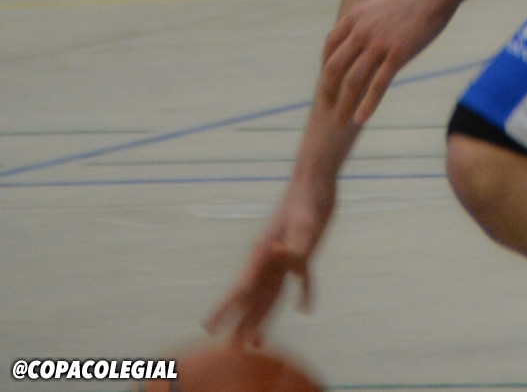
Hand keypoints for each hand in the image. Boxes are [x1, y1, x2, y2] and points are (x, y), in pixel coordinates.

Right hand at [204, 172, 335, 346]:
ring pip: (272, 295)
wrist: (315, 181)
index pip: (240, 289)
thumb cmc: (306, 200)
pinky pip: (300, 278)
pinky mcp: (302, 251)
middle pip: (253, 299)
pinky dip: (303, 292)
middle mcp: (270, 258)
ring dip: (264, 318)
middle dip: (240, 324)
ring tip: (255, 342)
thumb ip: (294, 247)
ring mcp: (285, 256)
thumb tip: (284, 262)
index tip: (207, 328)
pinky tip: (304, 308)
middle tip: (229, 350)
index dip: (224, 310)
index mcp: (263, 254)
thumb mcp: (303, 224)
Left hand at [321, 0, 457, 125]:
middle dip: (327, 90)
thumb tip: (366, 23)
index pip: (330, 46)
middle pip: (334, 67)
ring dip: (344, 104)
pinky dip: (367, 104)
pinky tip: (361, 118)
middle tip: (326, 107)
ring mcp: (378, 44)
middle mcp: (361, 31)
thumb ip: (368, 15)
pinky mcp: (398, 55)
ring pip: (352, 80)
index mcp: (355, 16)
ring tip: (340, 121)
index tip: (328, 80)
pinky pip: (378, 85)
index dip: (325, 66)